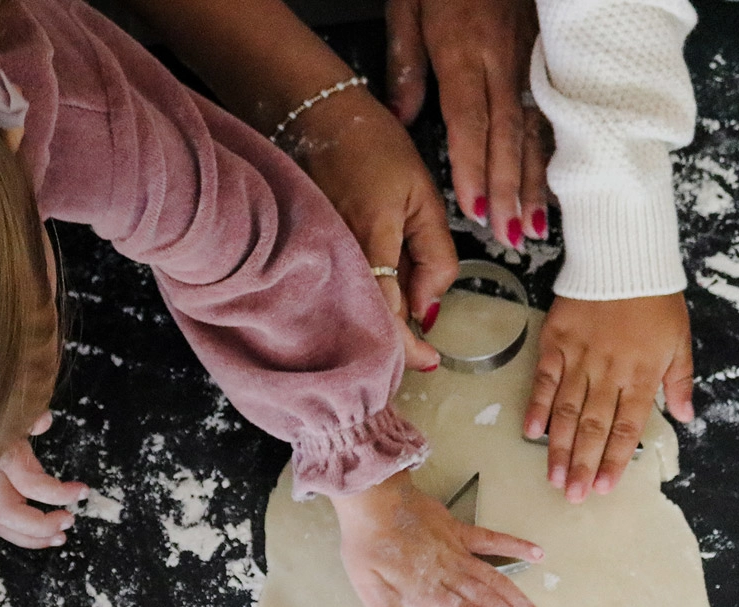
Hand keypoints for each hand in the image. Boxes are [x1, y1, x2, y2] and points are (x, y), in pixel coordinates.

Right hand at [0, 412, 90, 548]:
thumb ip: (29, 416)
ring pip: (1, 524)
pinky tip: (45, 535)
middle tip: (70, 520)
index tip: (83, 491)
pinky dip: (23, 534)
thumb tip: (44, 421)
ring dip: (32, 538)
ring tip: (60, 537)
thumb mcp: (14, 410)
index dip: (58, 494)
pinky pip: (2, 522)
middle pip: (8, 514)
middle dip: (41, 525)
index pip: (29, 483)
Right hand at [287, 88, 455, 370]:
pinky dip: (355, 305)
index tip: (431, 361)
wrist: (314, 112)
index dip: (408, 347)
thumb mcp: (423, 194)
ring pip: (347, 312)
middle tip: (418, 356)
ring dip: (373, 328)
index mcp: (370, 238)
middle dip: (391, 348)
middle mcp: (336, 253)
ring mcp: (315, 253)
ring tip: (397, 331)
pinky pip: (332, 292)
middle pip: (363, 324)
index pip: (388, 313)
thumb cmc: (372, 146)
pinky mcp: (304, 252)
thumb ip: (435, 254)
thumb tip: (430, 308)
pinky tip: (370, 304)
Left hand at [330, 471, 546, 606]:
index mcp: (424, 588)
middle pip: (485, 602)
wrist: (373, 495)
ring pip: (494, 578)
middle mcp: (447, 572)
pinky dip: (515, 546)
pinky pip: (492, 539)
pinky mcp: (459, 530)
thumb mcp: (365, 582)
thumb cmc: (366, 542)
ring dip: (517, 600)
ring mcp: (456, 550)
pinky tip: (537, 554)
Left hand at [386, 0, 549, 250]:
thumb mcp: (407, 7)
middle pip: (507, 134)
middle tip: (509, 237)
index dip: (473, 167)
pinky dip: (555, 151)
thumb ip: (406, 63)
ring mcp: (531, 59)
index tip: (473, 209)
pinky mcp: (550, 56)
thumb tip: (404, 118)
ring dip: (535, 181)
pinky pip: (554, 110)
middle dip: (508, 190)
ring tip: (534, 226)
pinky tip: (556, 183)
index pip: (469, 120)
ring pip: (537, 128)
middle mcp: (502, 59)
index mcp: (463, 50)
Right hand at [524, 294, 694, 502]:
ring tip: (553, 478)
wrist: (622, 255)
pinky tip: (531, 432)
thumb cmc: (655, 298)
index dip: (616, 460)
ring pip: (569, 411)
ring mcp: (579, 358)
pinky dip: (538, 406)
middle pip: (595, 427)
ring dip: (560, 447)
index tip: (605, 488)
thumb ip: (680, 380)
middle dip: (584, 465)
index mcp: (642, 375)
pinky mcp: (556, 342)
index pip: (627, 428)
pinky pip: (545, 380)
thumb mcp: (680, 339)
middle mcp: (609, 372)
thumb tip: (685, 417)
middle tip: (573, 496)